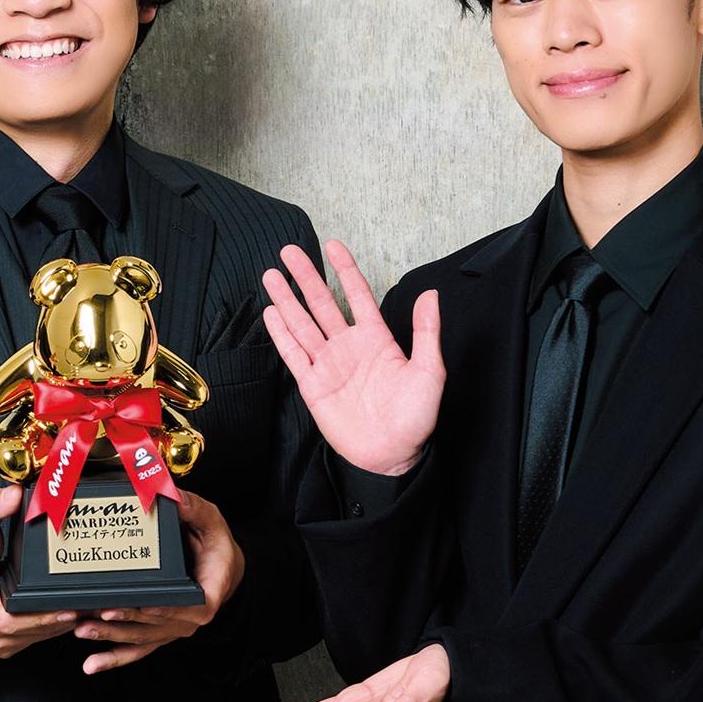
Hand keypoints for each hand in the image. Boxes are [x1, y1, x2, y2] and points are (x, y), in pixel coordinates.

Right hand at [0, 487, 76, 657]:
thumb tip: (14, 494)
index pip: (6, 619)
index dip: (38, 618)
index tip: (64, 609)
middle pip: (23, 631)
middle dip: (56, 621)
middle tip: (86, 608)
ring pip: (27, 640)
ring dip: (55, 628)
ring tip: (84, 613)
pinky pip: (24, 642)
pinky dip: (46, 632)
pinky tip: (64, 619)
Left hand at [73, 489, 244, 673]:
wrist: (224, 568)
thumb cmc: (217, 546)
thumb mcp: (213, 522)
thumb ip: (196, 510)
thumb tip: (175, 496)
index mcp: (207, 594)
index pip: (188, 608)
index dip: (166, 609)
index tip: (145, 604)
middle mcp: (189, 618)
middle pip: (157, 625)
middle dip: (126, 620)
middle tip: (99, 612)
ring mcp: (172, 628)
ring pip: (141, 639)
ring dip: (112, 637)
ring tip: (84, 631)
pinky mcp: (158, 633)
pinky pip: (136, 649)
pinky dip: (113, 658)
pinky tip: (92, 665)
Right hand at [261, 240, 443, 474]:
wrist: (391, 455)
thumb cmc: (415, 418)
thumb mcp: (429, 371)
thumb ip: (426, 332)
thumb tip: (431, 295)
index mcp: (377, 340)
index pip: (357, 295)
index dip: (345, 270)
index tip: (332, 246)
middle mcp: (349, 347)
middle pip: (322, 304)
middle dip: (305, 277)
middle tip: (289, 251)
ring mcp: (328, 365)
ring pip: (302, 324)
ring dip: (287, 300)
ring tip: (271, 275)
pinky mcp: (313, 385)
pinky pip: (294, 355)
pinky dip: (281, 334)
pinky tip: (272, 314)